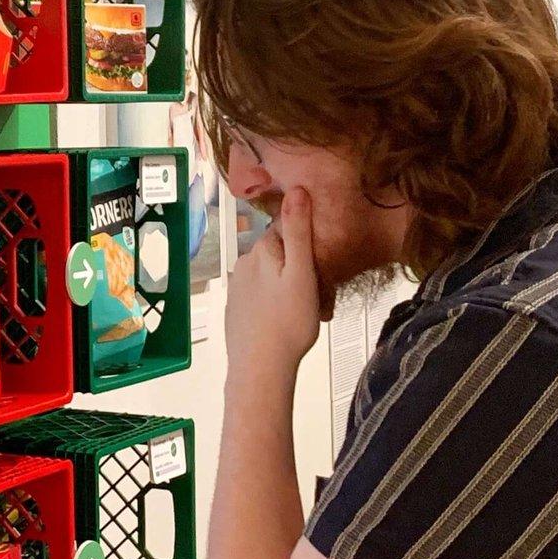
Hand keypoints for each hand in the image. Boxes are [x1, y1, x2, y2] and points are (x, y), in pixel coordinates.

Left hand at [225, 189, 323, 383]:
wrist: (260, 369)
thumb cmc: (288, 322)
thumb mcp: (302, 272)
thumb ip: (298, 231)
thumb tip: (296, 190)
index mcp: (261, 251)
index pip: (289, 232)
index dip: (309, 248)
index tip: (322, 268)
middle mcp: (244, 263)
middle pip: (280, 256)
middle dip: (300, 270)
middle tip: (319, 298)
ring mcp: (237, 287)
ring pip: (272, 278)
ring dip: (289, 289)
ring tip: (306, 315)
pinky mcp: (235, 309)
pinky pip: (261, 298)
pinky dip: (275, 306)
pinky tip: (286, 324)